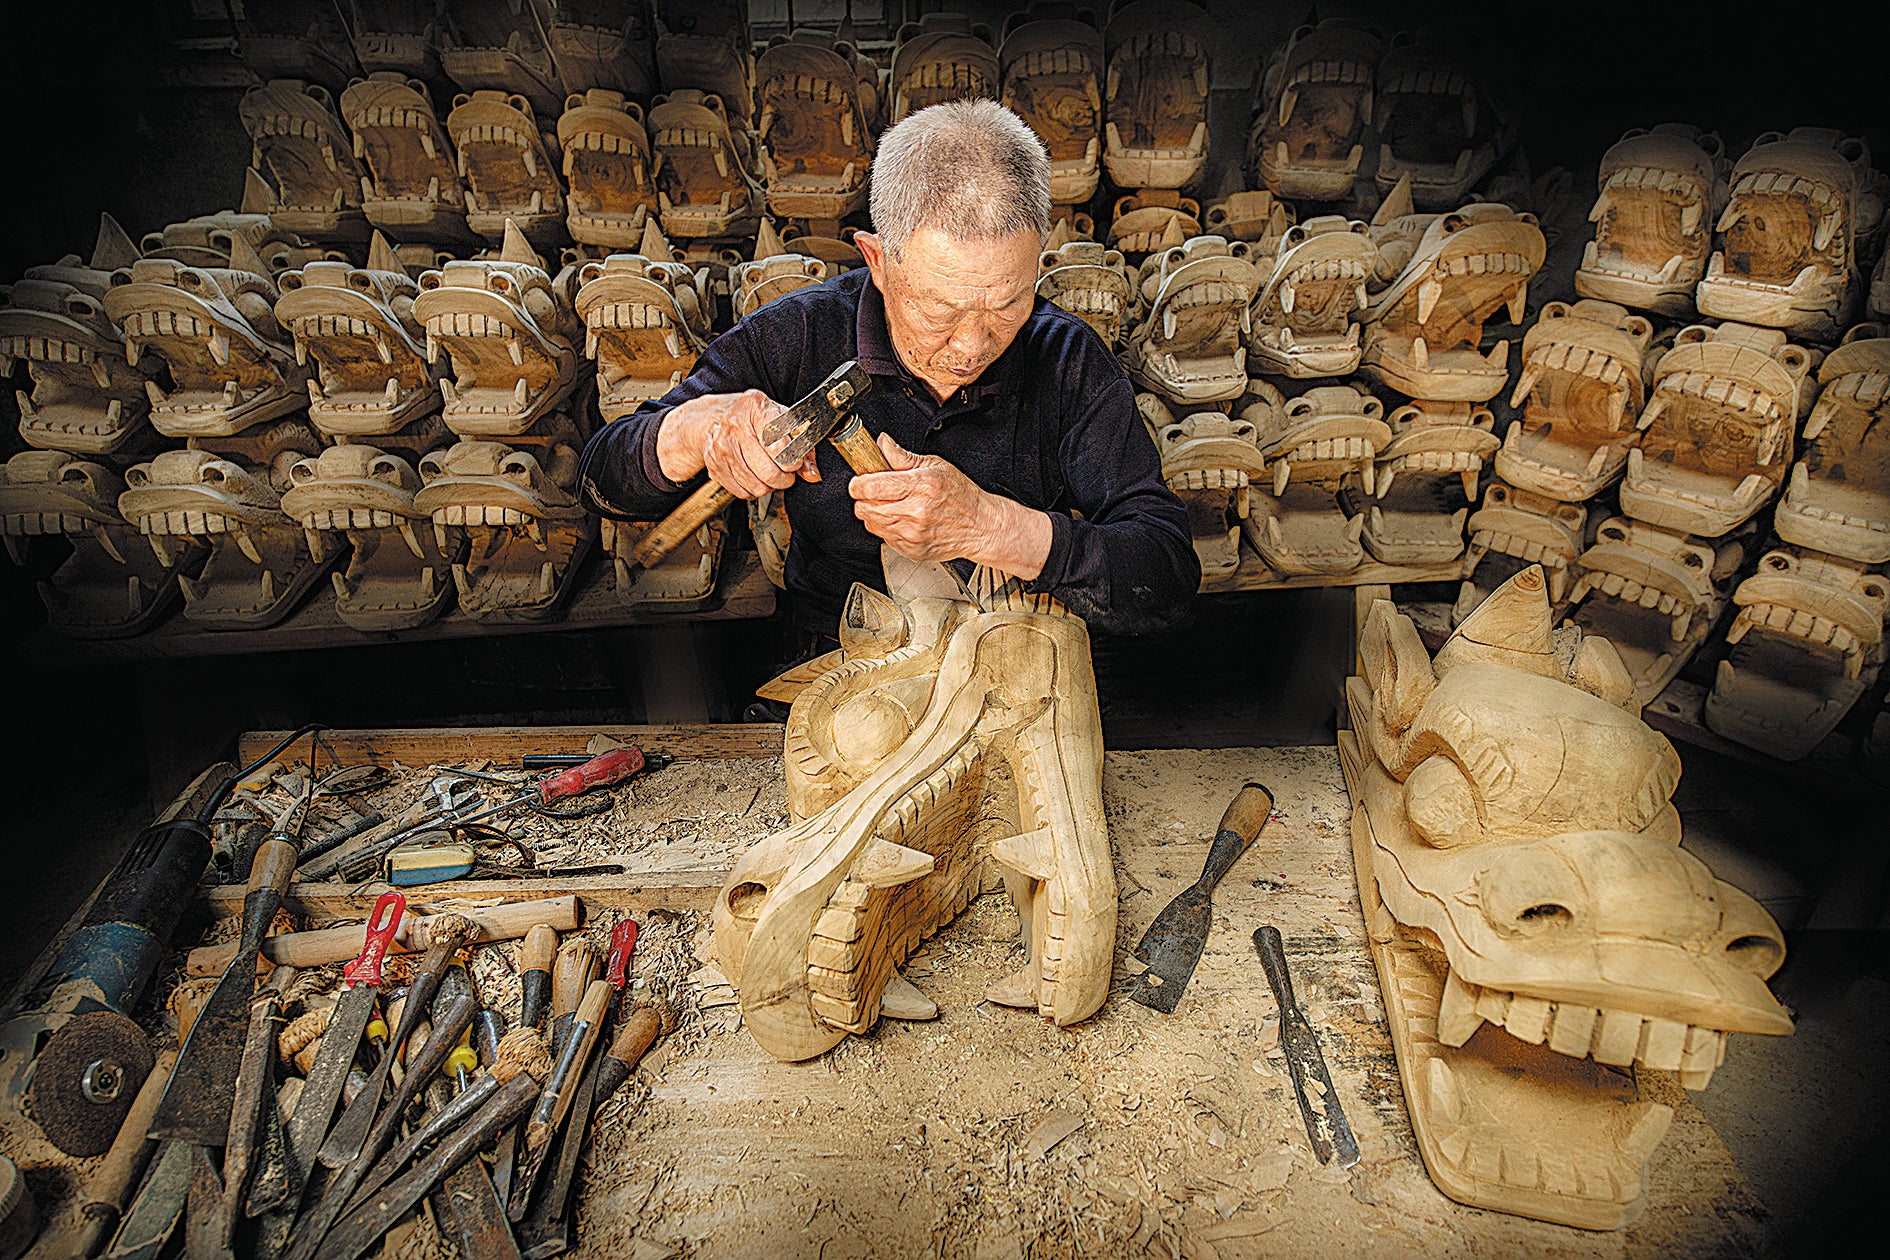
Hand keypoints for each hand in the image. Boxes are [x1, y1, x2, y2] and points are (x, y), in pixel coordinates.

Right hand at [654, 389, 820, 499]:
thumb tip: (812, 474)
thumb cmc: (752, 417)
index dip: (794, 460)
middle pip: (770, 472)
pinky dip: (754, 489)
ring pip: (757, 486)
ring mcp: (722, 448)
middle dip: (785, 478)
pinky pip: (743, 492)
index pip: (780, 446)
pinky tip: (755, 475)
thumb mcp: (781, 419)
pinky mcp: (715, 467)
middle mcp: (735, 427)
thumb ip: (803, 445)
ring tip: (771, 472)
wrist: (714, 418)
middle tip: (787, 471)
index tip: (795, 460)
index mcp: (755, 409)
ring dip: (771, 485)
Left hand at [848, 433, 1051, 578]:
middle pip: (865, 508)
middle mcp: (914, 512)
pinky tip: (903, 520)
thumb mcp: (935, 466)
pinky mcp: (912, 550)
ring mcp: (912, 534)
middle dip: (864, 499)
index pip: (871, 486)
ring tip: (892, 506)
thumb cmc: (961, 496)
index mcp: (920, 486)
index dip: (857, 483)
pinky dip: (887, 528)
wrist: (980, 526)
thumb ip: (903, 456)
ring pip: (872, 524)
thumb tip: (882, 443)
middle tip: (874, 493)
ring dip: (874, 514)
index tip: (858, 481)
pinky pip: (884, 538)